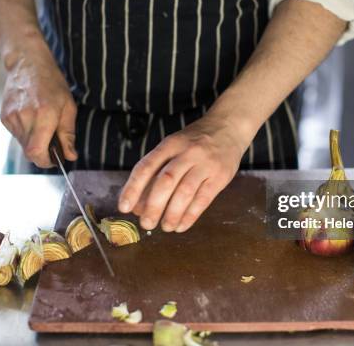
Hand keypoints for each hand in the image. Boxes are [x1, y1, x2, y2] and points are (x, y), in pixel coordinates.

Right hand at [0, 44, 77, 167]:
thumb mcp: (69, 107)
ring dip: (34, 142)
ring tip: (42, 125)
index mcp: (44, 115)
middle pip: (29, 152)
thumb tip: (70, 155)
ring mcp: (11, 117)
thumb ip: (68, 134)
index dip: (45, 161)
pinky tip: (32, 119)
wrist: (28, 64)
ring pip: (23, 144)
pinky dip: (26, 133)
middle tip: (53, 143)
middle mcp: (25, 117)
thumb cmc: (52, 83)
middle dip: (42, 153)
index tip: (55, 159)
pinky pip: (16, 135)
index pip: (37, 152)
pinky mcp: (4, 117)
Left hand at [118, 114, 249, 232]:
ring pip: (185, 191)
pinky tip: (181, 226)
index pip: (146, 166)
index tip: (124, 207)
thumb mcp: (173, 147)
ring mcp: (205, 164)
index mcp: (170, 144)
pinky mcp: (220, 176)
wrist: (229, 126)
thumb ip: (156, 172)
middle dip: (153, 205)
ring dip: (172, 213)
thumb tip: (138, 205)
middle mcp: (187, 152)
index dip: (133, 188)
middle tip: (146, 223)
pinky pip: (203, 199)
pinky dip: (190, 215)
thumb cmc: (195, 142)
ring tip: (165, 227)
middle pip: (166, 180)